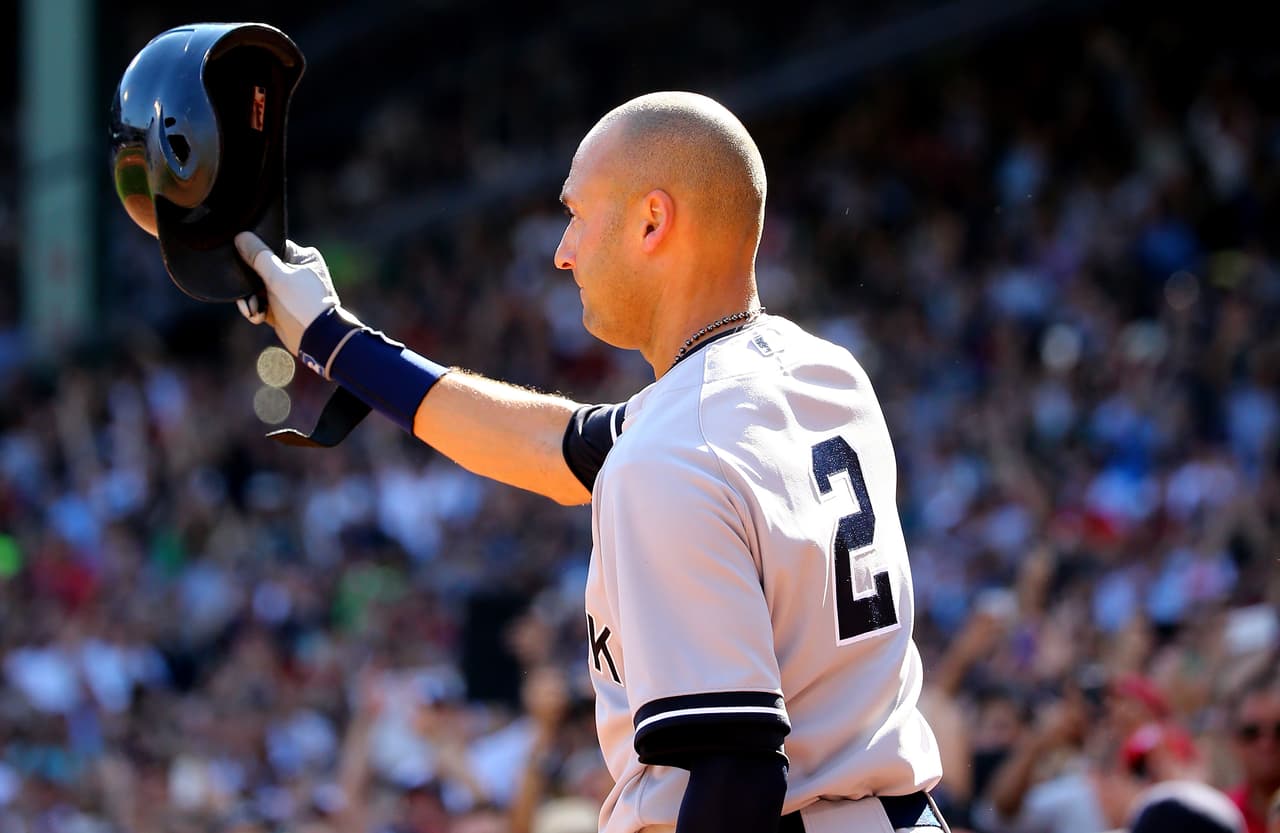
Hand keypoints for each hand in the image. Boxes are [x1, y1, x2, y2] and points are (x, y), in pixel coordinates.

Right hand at [234, 232, 340, 355]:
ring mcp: (287, 291)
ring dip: (250, 299)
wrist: (315, 339)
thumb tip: (242, 236)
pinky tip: (257, 316)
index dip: (254, 254)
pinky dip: (256, 310)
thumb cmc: (302, 304)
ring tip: (252, 309)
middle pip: (259, 269)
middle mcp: (295, 272)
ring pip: (256, 287)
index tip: (242, 262)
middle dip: (249, 283)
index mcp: (302, 257)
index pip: (271, 247)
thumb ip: (258, 256)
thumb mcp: (277, 276)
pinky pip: (259, 303)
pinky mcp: (280, 308)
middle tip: (248, 294)